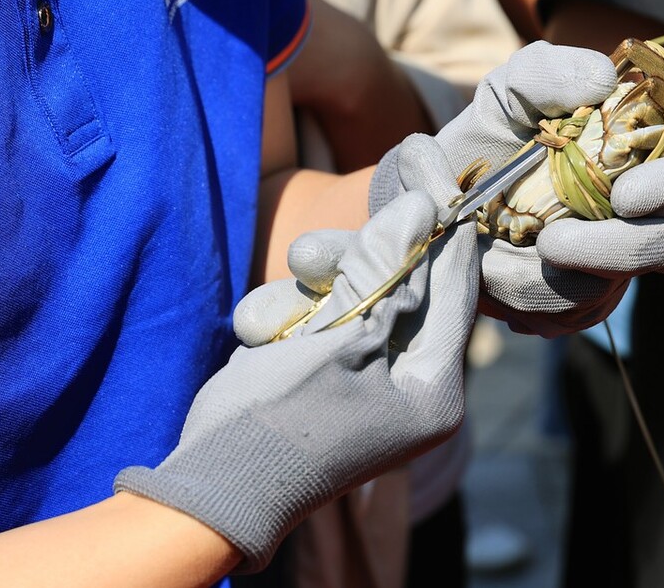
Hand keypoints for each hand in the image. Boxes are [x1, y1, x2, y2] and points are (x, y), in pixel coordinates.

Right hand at [114, 182, 477, 571]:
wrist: (208, 486)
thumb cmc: (279, 421)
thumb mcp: (340, 340)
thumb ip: (385, 274)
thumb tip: (422, 209)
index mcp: (434, 390)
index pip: (455, 292)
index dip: (442, 232)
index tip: (434, 178)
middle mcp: (410, 386)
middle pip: (403, 290)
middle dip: (359, 260)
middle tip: (331, 240)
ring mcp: (366, 380)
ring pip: (356, 298)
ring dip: (315, 288)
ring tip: (284, 297)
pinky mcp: (327, 374)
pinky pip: (324, 322)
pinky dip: (293, 316)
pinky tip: (261, 329)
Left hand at [369, 41, 663, 336]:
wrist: (439, 195)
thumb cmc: (491, 135)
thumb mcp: (507, 92)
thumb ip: (547, 72)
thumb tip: (601, 80)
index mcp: (649, 152)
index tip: (627, 195)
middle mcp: (645, 212)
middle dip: (621, 250)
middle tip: (553, 244)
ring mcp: (614, 264)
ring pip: (615, 287)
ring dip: (554, 278)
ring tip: (500, 256)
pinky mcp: (577, 303)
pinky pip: (568, 314)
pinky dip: (522, 294)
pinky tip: (492, 272)